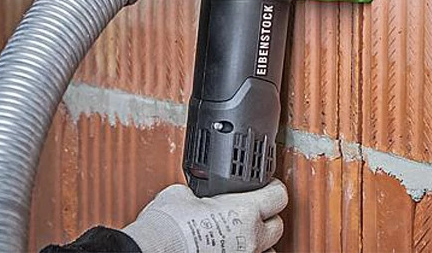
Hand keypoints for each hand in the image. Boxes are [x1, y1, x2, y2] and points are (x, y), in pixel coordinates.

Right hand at [122, 180, 287, 252]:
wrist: (152, 251)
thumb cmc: (168, 225)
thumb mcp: (185, 193)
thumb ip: (202, 193)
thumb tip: (198, 194)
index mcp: (245, 211)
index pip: (279, 195)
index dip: (273, 186)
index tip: (266, 185)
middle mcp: (251, 238)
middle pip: (277, 225)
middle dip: (267, 216)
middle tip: (252, 209)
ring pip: (268, 250)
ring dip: (258, 241)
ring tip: (241, 234)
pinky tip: (230, 247)